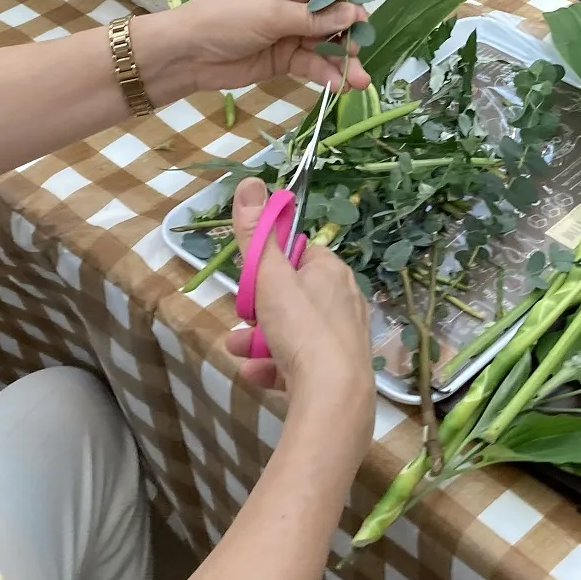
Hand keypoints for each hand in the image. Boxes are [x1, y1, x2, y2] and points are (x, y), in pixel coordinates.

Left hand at [138, 0, 372, 101]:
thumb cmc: (225, 18)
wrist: (187, 55)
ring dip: (345, 61)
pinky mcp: (287, 58)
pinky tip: (339, 86)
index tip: (361, 12)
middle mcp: (296, 2)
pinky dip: (328, 74)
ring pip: (328, 43)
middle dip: (351, 32)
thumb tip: (354, 14)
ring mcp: (292, 31)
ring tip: (360, 80)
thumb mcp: (271, 13)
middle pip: (335, 14)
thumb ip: (314, 18)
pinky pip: (314, 64)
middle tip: (359, 48)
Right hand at [223, 178, 376, 424]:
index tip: (252, 280)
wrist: (333, 397)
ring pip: (293, 332)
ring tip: (236, 348)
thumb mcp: (269, 275)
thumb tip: (249, 182)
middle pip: (294, 296)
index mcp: (332, 272)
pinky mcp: (338, 373)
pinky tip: (254, 374)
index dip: (272, 265)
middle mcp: (344, 301)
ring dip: (261, 339)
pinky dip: (275, 367)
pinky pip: (300, 364)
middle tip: (242, 318)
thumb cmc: (302, 327)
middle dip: (261, 308)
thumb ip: (255, 234)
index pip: (301, 254)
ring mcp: (343, 339)